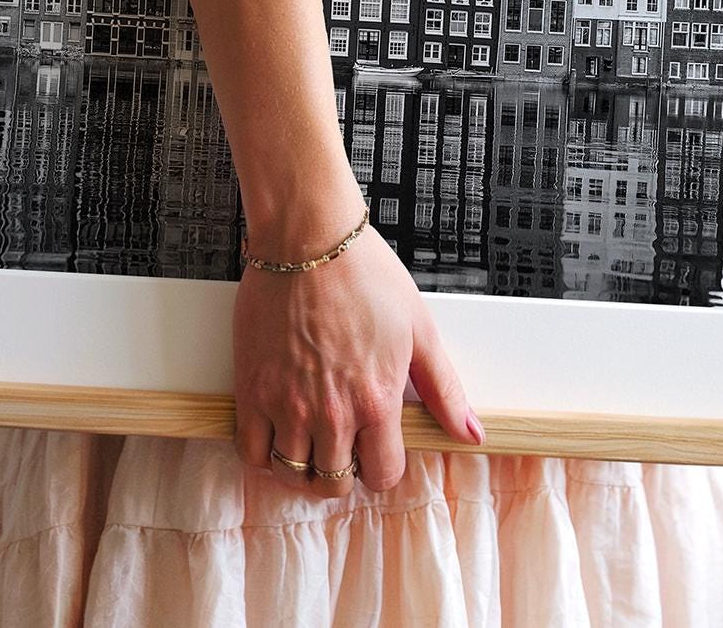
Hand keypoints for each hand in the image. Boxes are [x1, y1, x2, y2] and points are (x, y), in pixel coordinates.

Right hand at [233, 219, 482, 497]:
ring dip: (303, 465)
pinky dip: (264, 452)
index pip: (383, 475)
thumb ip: (443, 389)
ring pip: (293, 474)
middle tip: (341, 444)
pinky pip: (252, 451)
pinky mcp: (252, 390)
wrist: (308, 239)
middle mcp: (332, 413)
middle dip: (342, 471)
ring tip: (309, 439)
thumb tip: (470, 434)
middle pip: (334, 483)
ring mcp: (287, 404)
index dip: (382, 465)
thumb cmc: (365, 274)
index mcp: (377, 401)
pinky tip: (277, 431)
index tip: (376, 447)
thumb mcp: (420, 329)